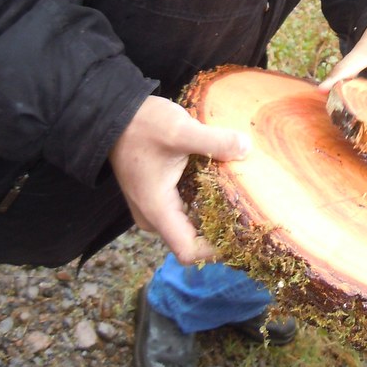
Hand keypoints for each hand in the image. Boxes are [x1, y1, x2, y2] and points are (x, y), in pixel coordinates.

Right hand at [108, 95, 249, 265]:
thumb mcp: (180, 130)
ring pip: (190, 223)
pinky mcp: (160, 194)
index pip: (188, 251)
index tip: (244, 236)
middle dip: (222, 231)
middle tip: (251, 214)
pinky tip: (225, 183)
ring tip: (243, 198)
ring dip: (215, 214)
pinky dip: (205, 200)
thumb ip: (214, 141)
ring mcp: (156, 206)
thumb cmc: (142, 125)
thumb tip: (246, 148)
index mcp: (157, 210)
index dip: (216, 251)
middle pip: (192, 240)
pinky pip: (186, 207)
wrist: (115, 116)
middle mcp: (154, 216)